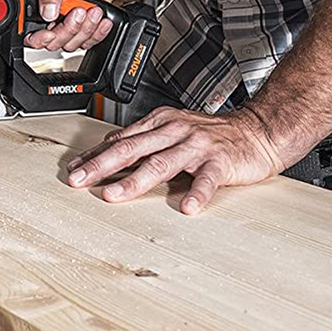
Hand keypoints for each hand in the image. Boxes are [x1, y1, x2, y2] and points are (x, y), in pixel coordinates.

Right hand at [24, 0, 120, 51]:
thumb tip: (46, 12)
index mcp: (38, 5)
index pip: (30, 32)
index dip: (39, 38)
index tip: (51, 31)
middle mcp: (51, 18)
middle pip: (53, 42)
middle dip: (69, 29)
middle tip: (79, 10)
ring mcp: (67, 26)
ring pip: (71, 44)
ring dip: (86, 28)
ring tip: (93, 10)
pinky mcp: (83, 30)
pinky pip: (87, 43)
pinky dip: (97, 33)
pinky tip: (101, 19)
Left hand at [65, 106, 284, 214]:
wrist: (258, 130)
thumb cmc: (212, 136)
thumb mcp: (172, 130)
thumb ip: (143, 141)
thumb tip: (106, 153)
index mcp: (160, 123)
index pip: (120, 139)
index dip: (95, 155)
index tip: (73, 169)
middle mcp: (175, 131)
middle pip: (132, 148)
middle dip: (102, 165)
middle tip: (79, 180)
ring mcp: (198, 145)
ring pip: (161, 162)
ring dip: (135, 180)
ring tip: (114, 196)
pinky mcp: (221, 161)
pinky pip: (207, 179)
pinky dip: (197, 193)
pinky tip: (187, 207)